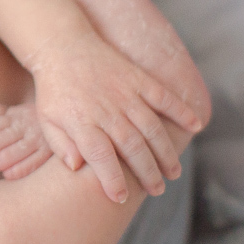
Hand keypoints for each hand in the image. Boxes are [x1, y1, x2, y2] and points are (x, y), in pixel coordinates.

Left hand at [0, 101, 53, 179]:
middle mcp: (27, 126)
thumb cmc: (26, 126)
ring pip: (8, 156)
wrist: (66, 130)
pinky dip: (13, 171)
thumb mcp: (6, 116)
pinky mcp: (49, 157)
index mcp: (14, 115)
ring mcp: (39, 142)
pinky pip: (26, 168)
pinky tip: (9, 171)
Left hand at [28, 34, 202, 202]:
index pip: (101, 157)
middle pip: (132, 147)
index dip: (112, 179)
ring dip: (166, 151)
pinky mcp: (137, 78)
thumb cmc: (54, 89)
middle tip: (157, 190)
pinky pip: (164, 96)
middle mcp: (107, 110)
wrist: (62, 46)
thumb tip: (76, 168)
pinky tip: (196, 125)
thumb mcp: (47, 120)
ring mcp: (125, 93)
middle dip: (147, 172)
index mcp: (82, 122)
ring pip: (151, 127)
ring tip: (173, 172)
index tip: (120, 198)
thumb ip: (60, 145)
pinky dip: (181, 110)